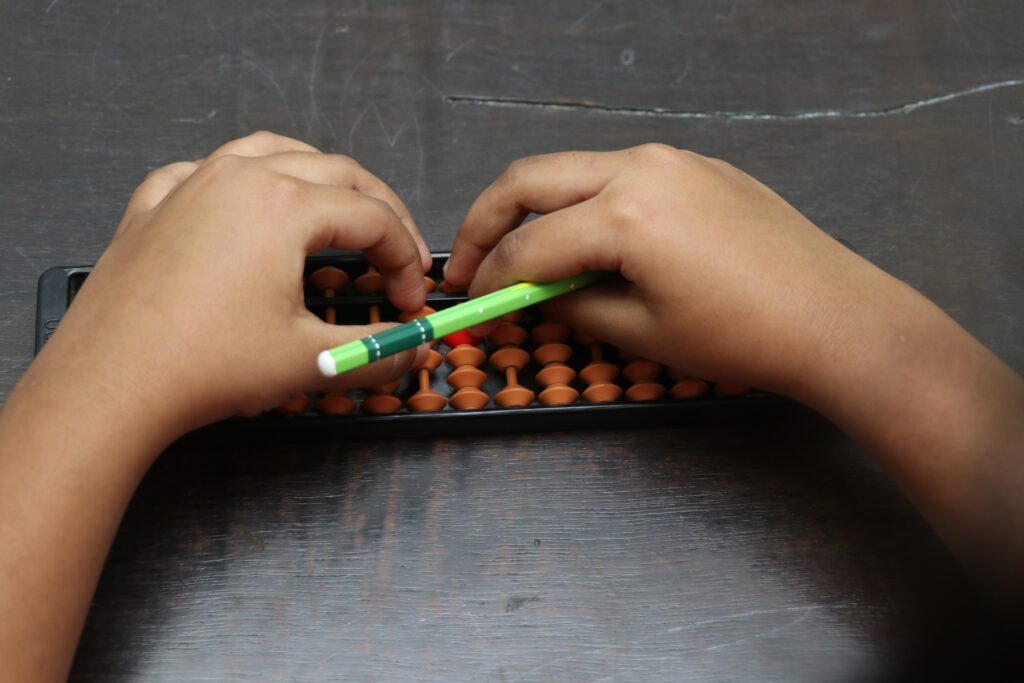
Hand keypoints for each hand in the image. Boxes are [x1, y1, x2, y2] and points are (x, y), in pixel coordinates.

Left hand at [30, 131, 431, 443]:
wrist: (111, 382)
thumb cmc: (208, 365)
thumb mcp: (311, 361)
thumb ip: (377, 352)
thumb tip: (415, 353)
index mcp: (286, 205)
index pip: (373, 218)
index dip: (404, 259)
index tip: (410, 302)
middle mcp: (241, 176)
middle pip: (336, 173)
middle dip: (379, 212)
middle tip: (395, 255)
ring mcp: (192, 184)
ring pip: (272, 152)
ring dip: (317, 177)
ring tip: (337, 209)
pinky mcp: (153, 205)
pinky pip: (206, 171)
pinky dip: (240, 181)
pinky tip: (242, 205)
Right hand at [444, 144, 877, 396]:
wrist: (835, 317)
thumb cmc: (741, 337)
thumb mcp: (642, 331)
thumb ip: (570, 304)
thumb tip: (529, 293)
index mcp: (624, 212)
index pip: (528, 243)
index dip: (489, 277)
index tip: (469, 300)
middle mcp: (640, 166)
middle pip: (531, 179)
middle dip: (486, 221)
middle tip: (467, 263)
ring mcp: (672, 159)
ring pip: (574, 171)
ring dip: (536, 209)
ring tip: (522, 256)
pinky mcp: (696, 166)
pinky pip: (619, 176)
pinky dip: (586, 205)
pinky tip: (588, 243)